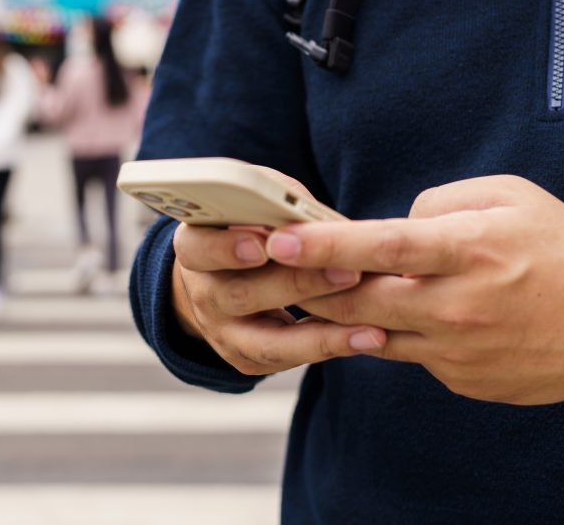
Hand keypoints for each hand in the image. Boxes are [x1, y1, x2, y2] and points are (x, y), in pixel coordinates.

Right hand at [171, 168, 386, 375]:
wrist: (224, 278)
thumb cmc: (248, 229)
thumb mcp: (253, 204)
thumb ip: (277, 204)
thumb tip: (318, 218)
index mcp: (195, 248)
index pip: (200, 248)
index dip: (227, 248)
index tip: (263, 245)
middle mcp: (203, 294)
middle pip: (243, 294)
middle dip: (298, 284)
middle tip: (347, 272)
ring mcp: (223, 333)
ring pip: (268, 342)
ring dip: (322, 334)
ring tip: (368, 326)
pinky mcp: (247, 359)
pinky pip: (289, 360)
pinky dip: (330, 348)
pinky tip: (366, 337)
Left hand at [264, 176, 563, 403]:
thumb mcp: (512, 198)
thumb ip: (442, 203)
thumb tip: (394, 226)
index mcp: (471, 251)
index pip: (382, 246)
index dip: (324, 243)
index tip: (280, 239)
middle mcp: (458, 306)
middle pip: (359, 299)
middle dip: (310, 285)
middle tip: (276, 267)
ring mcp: (456, 351)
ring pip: (373, 331)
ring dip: (341, 312)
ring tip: (322, 289)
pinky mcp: (459, 380)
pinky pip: (406, 352)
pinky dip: (390, 332)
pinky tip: (397, 314)